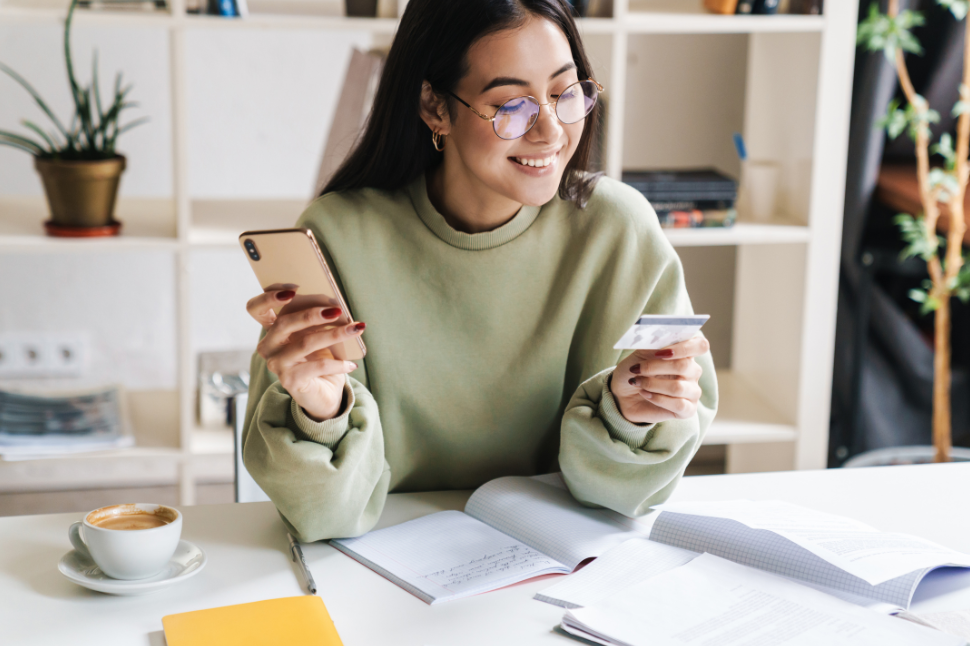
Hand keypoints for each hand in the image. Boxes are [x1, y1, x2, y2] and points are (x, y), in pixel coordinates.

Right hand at [246, 288, 363, 421]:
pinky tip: (351, 364)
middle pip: (284, 323)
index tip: (292, 290)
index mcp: (272, 330)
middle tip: (337, 310)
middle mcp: (268, 346)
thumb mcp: (315, 335)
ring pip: (305, 343)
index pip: (255, 309)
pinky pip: (317, 366)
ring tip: (355, 329)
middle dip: (312, 314)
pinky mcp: (290, 381)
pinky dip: (338, 364)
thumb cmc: (319, 358)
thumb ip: (316, 320)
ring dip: (334, 334)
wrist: (323, 393)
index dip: (268, 297)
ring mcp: (276, 364)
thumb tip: (335, 305)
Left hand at [610, 336, 708, 424]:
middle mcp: (693, 372)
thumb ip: (653, 345)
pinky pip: (678, 405)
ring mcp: (692, 391)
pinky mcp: (688, 410)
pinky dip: (657, 399)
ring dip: (652, 384)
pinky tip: (645, 394)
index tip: (660, 352)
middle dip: (655, 367)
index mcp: (685, 353)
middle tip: (636, 369)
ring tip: (637, 383)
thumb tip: (661, 337)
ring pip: (678, 387)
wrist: (623, 395)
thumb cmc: (634, 371)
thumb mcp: (639, 354)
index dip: (683, 347)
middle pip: (684, 366)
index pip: (700, 345)